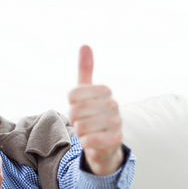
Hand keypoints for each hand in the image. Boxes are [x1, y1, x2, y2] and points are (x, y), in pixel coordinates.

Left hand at [68, 45, 123, 175]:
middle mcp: (114, 105)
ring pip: (81, 126)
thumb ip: (85, 71)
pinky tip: (91, 140)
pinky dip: (85, 142)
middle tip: (82, 122)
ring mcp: (116, 122)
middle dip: (74, 119)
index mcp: (105, 91)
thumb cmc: (92, 115)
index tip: (78, 107)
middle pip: (75, 110)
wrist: (104, 143)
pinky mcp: (116, 140)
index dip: (70, 104)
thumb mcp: (86, 93)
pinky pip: (89, 140)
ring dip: (79, 132)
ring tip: (88, 131)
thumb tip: (85, 45)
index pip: (72, 94)